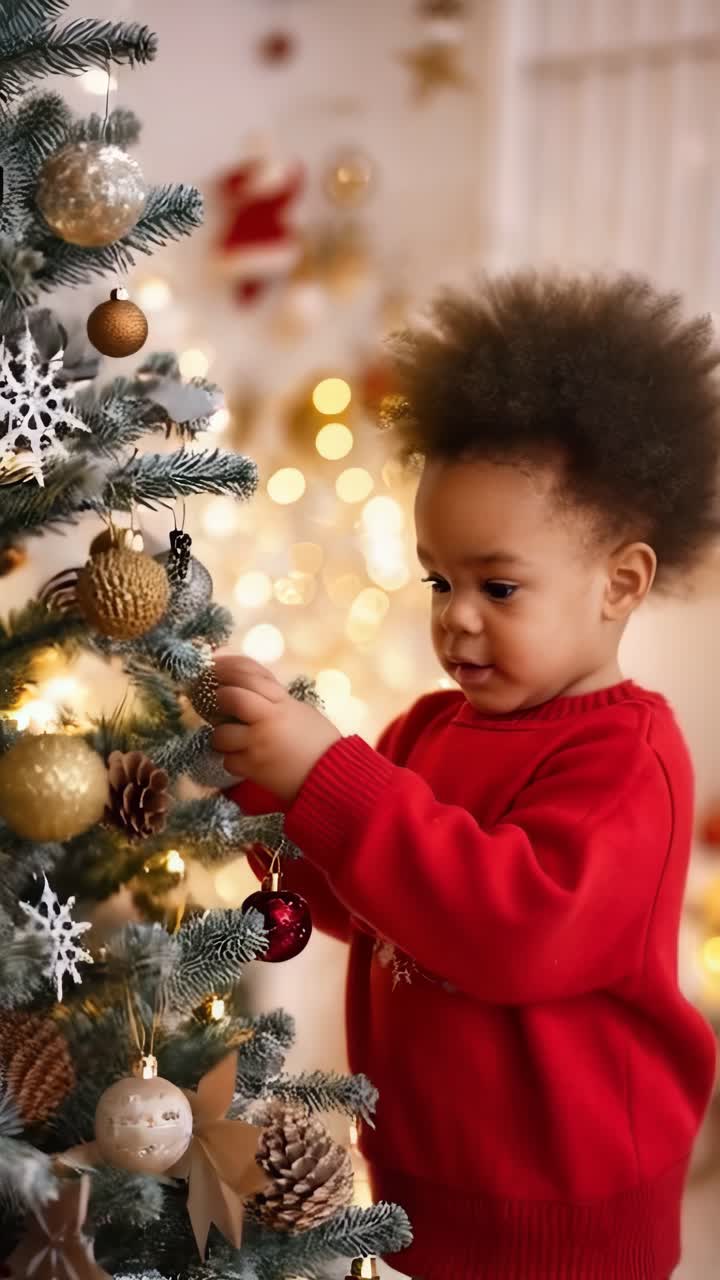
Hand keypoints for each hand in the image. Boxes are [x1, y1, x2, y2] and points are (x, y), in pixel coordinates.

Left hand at [211, 655, 340, 802]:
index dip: (226, 668)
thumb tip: (241, 682)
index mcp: (283, 701)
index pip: (249, 675)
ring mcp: (259, 744)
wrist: (332, 775)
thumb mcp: (297, 709)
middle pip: (231, 697)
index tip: (212, 668)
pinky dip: (233, 760)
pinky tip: (245, 760)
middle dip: (219, 699)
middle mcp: (269, 719)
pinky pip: (228, 761)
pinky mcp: (254, 769)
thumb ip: (272, 696)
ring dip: (222, 737)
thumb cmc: (316, 740)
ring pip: (221, 734)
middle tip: (218, 703)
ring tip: (232, 739)